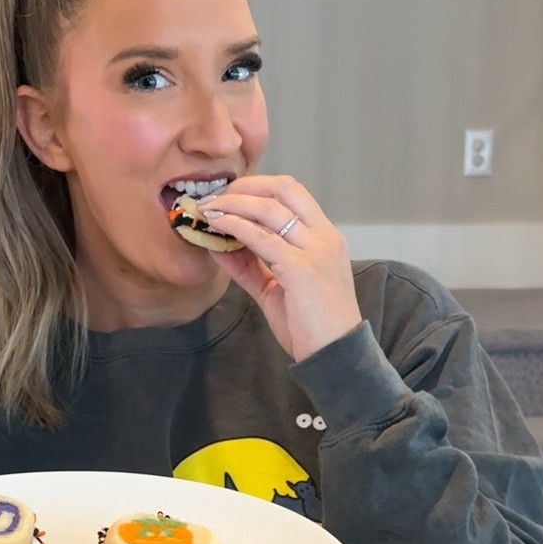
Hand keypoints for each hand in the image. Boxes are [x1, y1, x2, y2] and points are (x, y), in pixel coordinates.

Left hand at [198, 174, 362, 363]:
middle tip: (214, 196)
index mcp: (325, 238)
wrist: (335, 357)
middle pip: (283, 188)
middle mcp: (324, 237)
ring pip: (269, 209)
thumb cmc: (311, 328)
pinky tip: (216, 226)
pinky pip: (261, 237)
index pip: (292, 193)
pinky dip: (235, 226)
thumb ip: (251, 267)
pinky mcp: (301, 269)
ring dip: (232, 204)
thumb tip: (218, 247)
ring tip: (207, 209)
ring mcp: (315, 250)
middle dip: (244, 187)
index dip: (258, 187)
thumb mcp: (276, 290)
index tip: (229, 194)